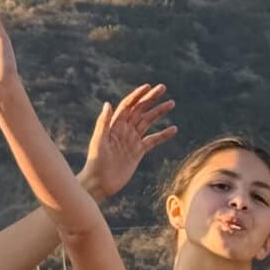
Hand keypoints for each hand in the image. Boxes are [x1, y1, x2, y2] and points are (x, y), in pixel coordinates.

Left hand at [76, 84, 177, 200]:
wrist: (99, 183)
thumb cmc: (95, 162)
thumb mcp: (99, 141)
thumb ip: (103, 123)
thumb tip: (107, 103)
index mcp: (114, 125)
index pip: (128, 106)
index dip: (137, 95)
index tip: (148, 86)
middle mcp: (124, 130)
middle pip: (140, 110)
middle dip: (151, 98)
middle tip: (163, 87)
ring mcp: (132, 140)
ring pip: (148, 122)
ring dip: (159, 112)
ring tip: (171, 103)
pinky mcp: (138, 152)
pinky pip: (153, 140)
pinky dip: (163, 135)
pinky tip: (174, 129)